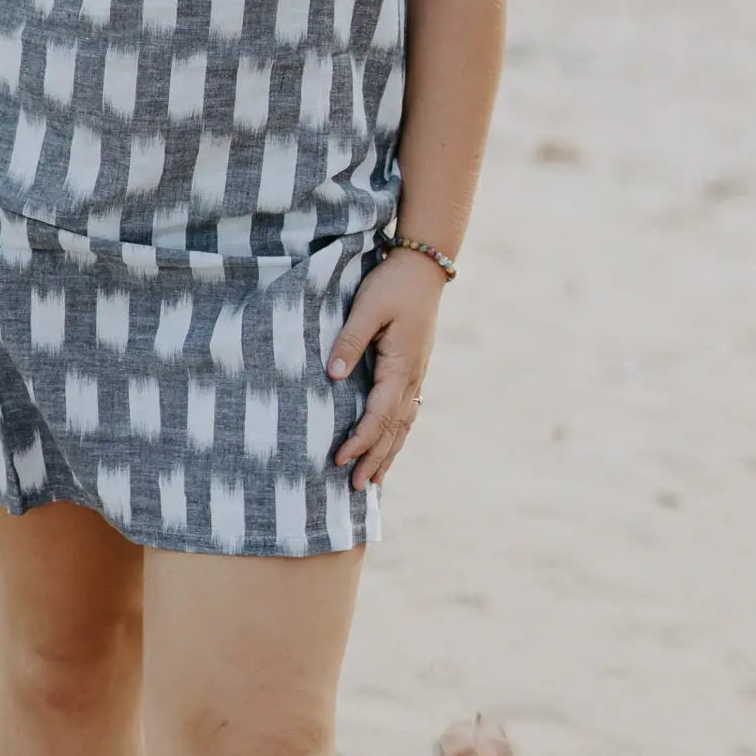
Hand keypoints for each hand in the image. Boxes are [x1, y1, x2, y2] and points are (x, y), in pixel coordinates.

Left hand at [326, 250, 445, 490]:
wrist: (422, 266)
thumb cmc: (392, 284)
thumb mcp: (368, 307)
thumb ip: (350, 341)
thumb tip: (333, 376)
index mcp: (400, 366)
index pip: (379, 415)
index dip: (360, 441)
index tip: (340, 460)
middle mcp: (411, 376)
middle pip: (394, 429)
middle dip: (374, 459)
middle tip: (356, 489)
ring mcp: (416, 374)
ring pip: (403, 424)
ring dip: (388, 453)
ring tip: (374, 481)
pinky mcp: (412, 367)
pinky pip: (406, 410)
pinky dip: (397, 433)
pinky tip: (391, 444)